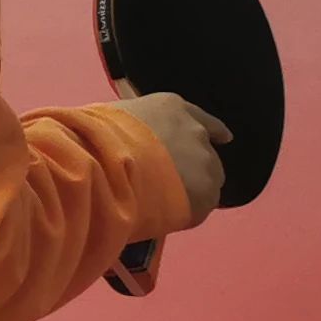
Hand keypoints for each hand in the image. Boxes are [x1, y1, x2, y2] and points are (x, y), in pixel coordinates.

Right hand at [116, 83, 232, 225]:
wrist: (108, 167)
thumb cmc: (97, 136)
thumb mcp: (109, 117)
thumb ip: (127, 124)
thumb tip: (121, 133)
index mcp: (172, 108)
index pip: (202, 118)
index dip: (212, 130)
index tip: (223, 138)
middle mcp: (195, 132)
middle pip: (206, 152)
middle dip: (194, 163)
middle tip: (173, 178)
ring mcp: (205, 163)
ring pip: (208, 179)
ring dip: (193, 186)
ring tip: (169, 199)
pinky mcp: (207, 195)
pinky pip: (201, 205)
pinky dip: (188, 209)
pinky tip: (169, 213)